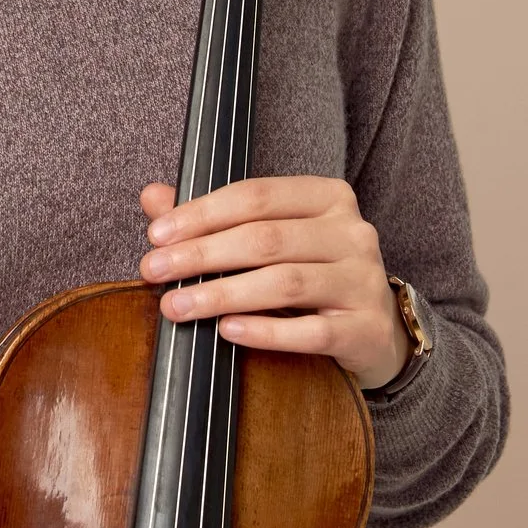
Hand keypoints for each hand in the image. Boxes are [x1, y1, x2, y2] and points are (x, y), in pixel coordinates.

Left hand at [137, 175, 412, 392]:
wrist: (376, 331)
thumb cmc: (312, 275)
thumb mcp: (270, 239)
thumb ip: (213, 218)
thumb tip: (152, 196)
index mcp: (328, 197)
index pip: (256, 195)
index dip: (202, 213)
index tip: (156, 235)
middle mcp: (352, 233)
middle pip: (266, 238)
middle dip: (201, 254)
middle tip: (154, 271)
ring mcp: (364, 281)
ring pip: (285, 283)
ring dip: (222, 294)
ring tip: (177, 306)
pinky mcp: (366, 328)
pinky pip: (310, 331)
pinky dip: (265, 331)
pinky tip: (227, 331)